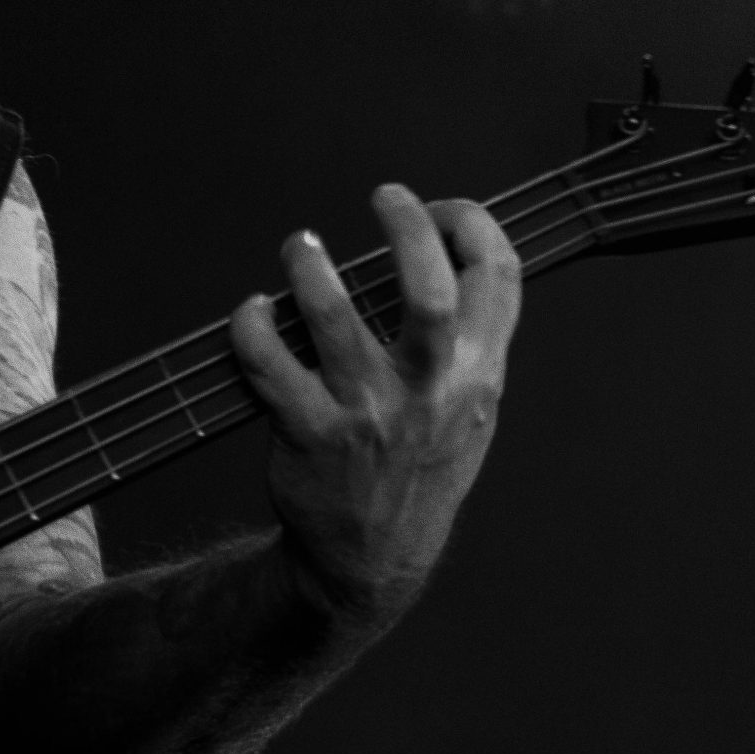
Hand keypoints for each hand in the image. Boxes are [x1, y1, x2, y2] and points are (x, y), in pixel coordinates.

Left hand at [230, 184, 521, 630]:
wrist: (373, 557)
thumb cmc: (419, 464)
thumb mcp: (471, 408)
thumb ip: (469, 341)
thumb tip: (448, 250)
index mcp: (479, 376)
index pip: (500, 280)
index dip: (474, 224)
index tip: (443, 207)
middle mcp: (430, 392)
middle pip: (426, 292)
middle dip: (406, 227)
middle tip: (385, 196)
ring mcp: (367, 413)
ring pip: (333, 318)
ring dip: (310, 268)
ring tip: (301, 245)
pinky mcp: (308, 432)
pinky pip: (268, 363)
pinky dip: (254, 325)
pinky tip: (254, 310)